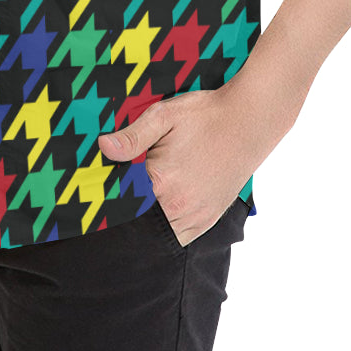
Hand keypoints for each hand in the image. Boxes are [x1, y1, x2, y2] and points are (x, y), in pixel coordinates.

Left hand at [97, 85, 259, 246]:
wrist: (249, 120)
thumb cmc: (206, 115)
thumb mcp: (164, 115)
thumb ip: (132, 136)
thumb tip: (103, 147)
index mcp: (161, 181)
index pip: (120, 200)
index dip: (109, 192)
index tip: (100, 184)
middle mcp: (178, 206)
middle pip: (137, 219)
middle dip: (127, 207)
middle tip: (124, 188)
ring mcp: (195, 216)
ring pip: (157, 231)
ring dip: (146, 219)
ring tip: (144, 195)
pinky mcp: (208, 219)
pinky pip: (179, 236)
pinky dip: (166, 227)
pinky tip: (162, 206)